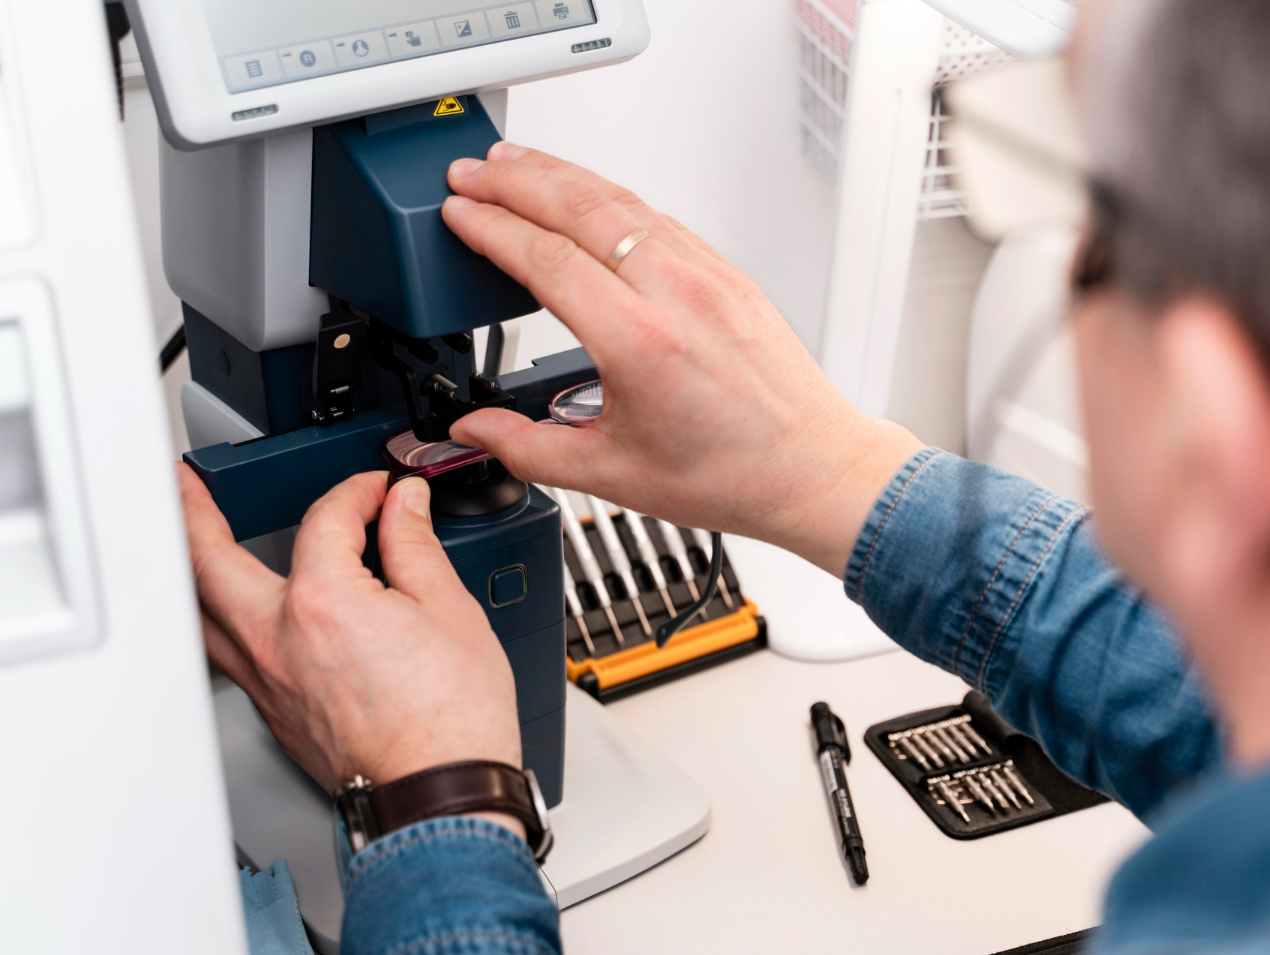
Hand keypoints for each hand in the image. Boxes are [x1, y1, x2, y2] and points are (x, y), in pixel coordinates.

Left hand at [179, 464, 523, 823]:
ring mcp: (268, 681)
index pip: (327, 520)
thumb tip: (405, 507)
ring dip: (192, 568)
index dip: (359, 492)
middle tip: (189, 485)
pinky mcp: (273, 712)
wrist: (442, 791)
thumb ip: (417, 546)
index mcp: (324, 602)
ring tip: (192, 541)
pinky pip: (228, 652)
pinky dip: (223, 617)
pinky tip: (237, 610)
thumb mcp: (450, 610)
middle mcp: (278, 640)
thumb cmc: (452, 719)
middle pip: (210, 560)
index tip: (384, 492)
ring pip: (203, 614)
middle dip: (195, 511)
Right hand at [442, 143, 922, 575]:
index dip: (491, 228)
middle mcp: (676, 295)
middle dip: (514, 180)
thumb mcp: (612, 475)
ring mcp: (707, 276)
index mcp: (640, 343)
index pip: (546, 259)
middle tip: (470, 170)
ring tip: (513, 163)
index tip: (458, 212)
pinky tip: (585, 195)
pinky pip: (658, 217)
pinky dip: (609, 196)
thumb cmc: (733, 473)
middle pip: (579, 208)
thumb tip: (475, 432)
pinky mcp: (728, 274)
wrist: (812, 468)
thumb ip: (529, 449)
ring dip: (560, 174)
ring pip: (621, 200)